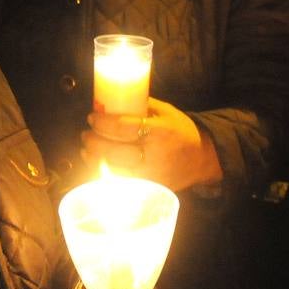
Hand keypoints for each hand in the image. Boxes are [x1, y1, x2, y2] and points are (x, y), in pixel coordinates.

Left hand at [83, 97, 221, 191]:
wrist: (202, 158)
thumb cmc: (181, 131)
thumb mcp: (165, 111)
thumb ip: (141, 106)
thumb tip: (111, 100)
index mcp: (160, 131)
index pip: (123, 128)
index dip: (103, 123)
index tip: (92, 117)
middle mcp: (155, 155)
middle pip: (114, 152)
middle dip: (94, 142)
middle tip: (86, 135)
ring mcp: (151, 175)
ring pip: (114, 171)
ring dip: (95, 160)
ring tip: (87, 150)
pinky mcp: (148, 188)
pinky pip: (121, 183)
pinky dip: (106, 173)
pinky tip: (98, 164)